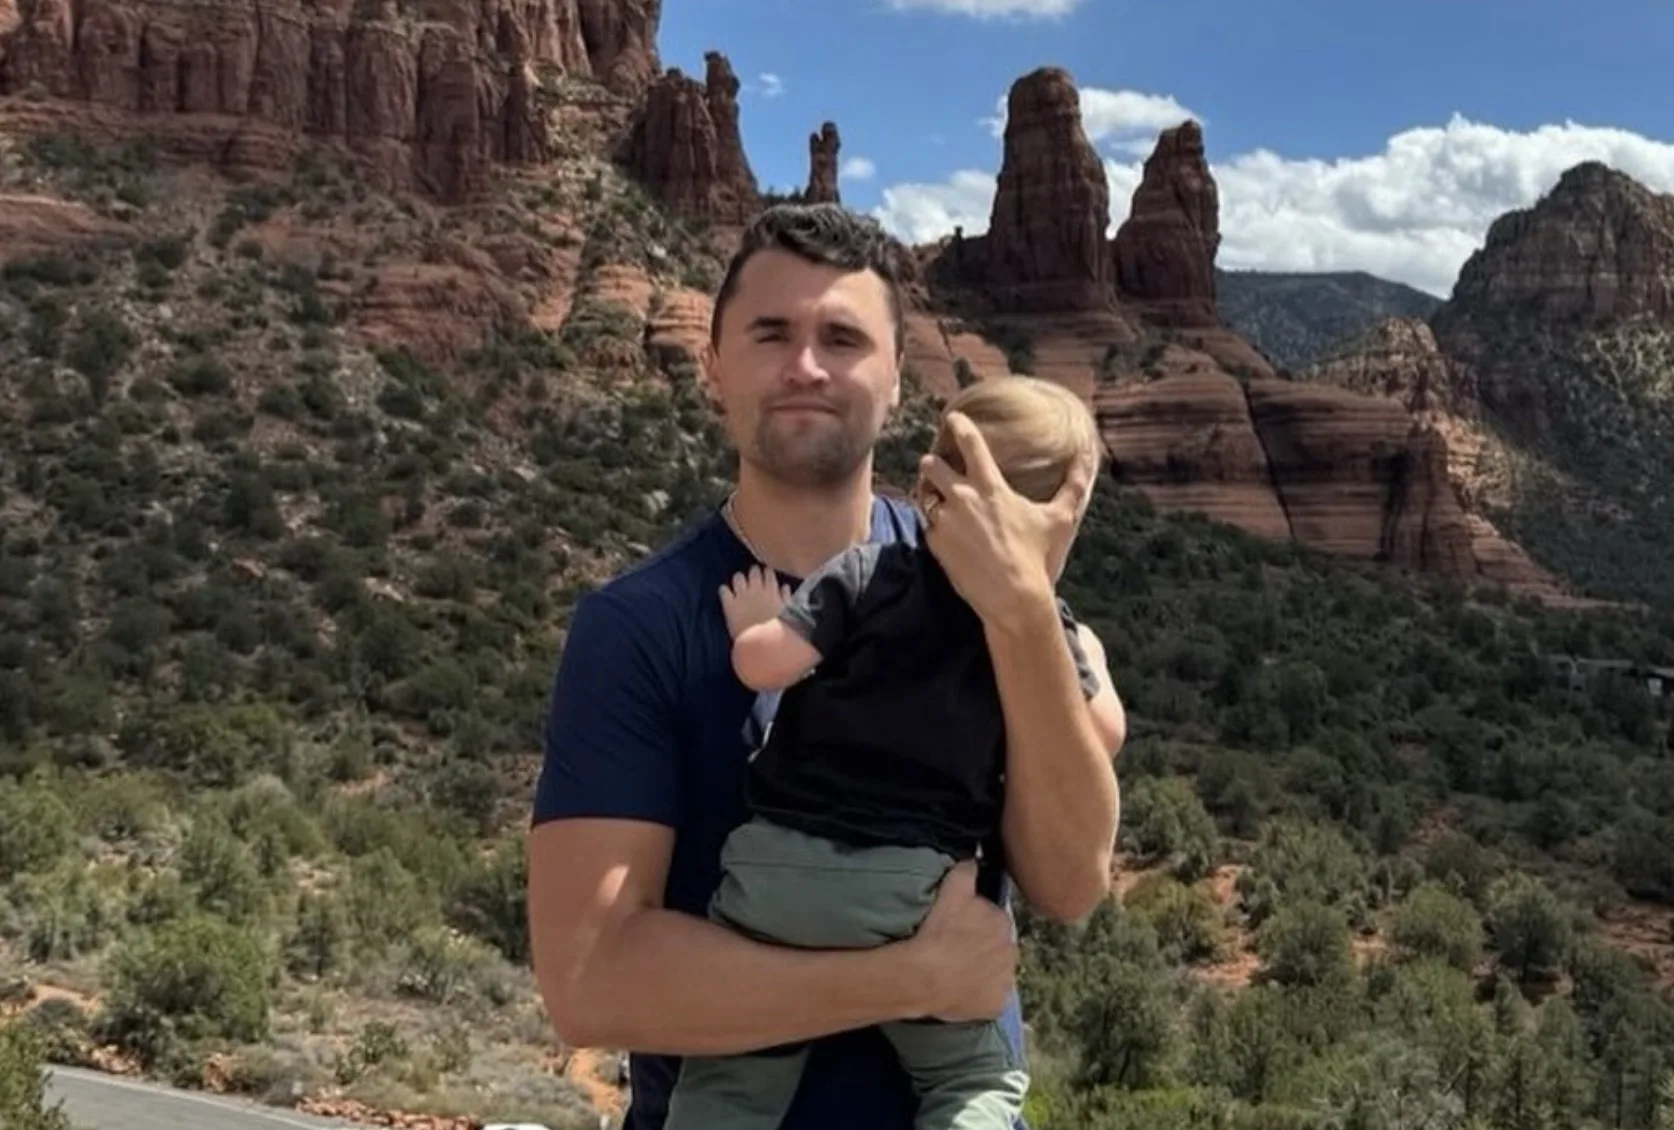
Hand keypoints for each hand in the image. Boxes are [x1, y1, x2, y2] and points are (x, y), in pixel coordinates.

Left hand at [719, 565, 792, 639]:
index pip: (768, 572)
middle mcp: (757, 589)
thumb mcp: (788, 613)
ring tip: (739, 587)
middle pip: (753, 571)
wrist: (764, 645)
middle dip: (753, 574)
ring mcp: (742, 596)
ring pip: (738, 577)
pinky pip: (723, 590)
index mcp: (772, 590)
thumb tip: (784, 587)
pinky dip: (724, 591)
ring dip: (739, 580)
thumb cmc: (779, 631)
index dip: (766, 573)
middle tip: (752, 580)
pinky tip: (726, 596)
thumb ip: (786, 598)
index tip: (766, 577)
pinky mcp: (730, 605)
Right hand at [902, 860, 1017, 1021]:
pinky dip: (979, 996)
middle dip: (982, 948)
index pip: (993, 921)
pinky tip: (961, 991)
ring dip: (981, 971)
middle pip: (996, 947)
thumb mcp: (951, 889)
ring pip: (994, 972)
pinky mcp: (996, 1005)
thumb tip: (974, 859)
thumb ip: (966, 871)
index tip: (958, 929)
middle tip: (956, 950)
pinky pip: (990, 999)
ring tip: (957, 971)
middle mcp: (1012, 951)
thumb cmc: (937, 931)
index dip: (975, 925)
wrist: (924, 975)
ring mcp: (1005, 981)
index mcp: (1003, 923)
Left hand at [918, 411, 1095, 629]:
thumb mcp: (1060, 519)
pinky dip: (934, 525)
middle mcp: (962, 499)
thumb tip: (1088, 456)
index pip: (969, 444)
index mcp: (991, 488)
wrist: (1013, 599)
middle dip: (932, 462)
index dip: (958, 425)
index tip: (953, 419)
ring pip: (924, 495)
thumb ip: (1074, 484)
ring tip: (937, 498)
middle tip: (937, 465)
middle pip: (931, 465)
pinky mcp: (935, 545)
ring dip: (929, 493)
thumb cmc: (1039, 557)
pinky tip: (947, 531)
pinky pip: (927, 526)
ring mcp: (945, 523)